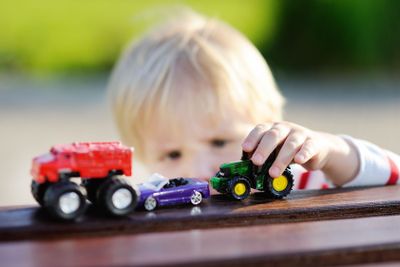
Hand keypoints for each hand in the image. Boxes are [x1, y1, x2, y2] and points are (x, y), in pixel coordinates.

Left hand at [241, 122, 358, 184]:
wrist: (318, 149)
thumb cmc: (289, 151)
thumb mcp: (275, 151)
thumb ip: (263, 156)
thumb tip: (245, 168)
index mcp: (272, 128)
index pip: (260, 129)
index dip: (252, 138)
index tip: (245, 148)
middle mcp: (285, 128)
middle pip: (273, 135)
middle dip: (263, 149)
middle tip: (256, 161)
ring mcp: (300, 134)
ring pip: (290, 144)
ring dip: (280, 159)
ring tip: (273, 173)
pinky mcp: (314, 143)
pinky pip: (309, 147)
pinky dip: (304, 153)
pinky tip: (299, 161)